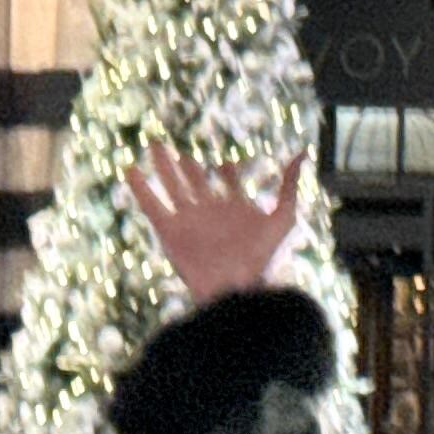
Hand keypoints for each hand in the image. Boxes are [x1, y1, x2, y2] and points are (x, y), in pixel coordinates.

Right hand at [126, 145, 306, 305]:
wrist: (236, 288)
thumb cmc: (263, 257)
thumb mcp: (284, 217)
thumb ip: (290, 185)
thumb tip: (302, 153)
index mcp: (236, 209)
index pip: (229, 184)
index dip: (228, 173)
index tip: (226, 163)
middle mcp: (210, 212)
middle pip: (195, 181)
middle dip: (186, 165)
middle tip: (175, 148)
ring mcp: (189, 221)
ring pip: (173, 186)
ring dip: (163, 166)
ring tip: (155, 145)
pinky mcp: (169, 232)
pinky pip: (152, 205)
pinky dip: (140, 187)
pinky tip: (131, 169)